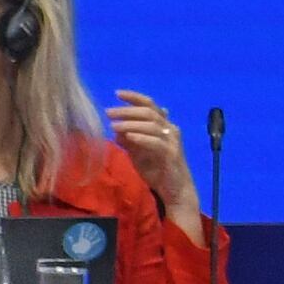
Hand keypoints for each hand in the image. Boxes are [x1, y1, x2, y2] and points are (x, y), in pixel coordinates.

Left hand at [108, 91, 202, 231]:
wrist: (175, 190)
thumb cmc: (157, 170)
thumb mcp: (138, 153)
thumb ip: (130, 141)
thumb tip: (116, 129)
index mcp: (163, 126)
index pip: (150, 105)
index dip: (134, 97)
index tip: (117, 94)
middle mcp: (170, 129)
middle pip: (149, 112)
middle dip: (127, 110)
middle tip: (108, 112)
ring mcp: (172, 141)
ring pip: (152, 125)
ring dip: (131, 123)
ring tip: (113, 125)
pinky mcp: (171, 154)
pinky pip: (155, 142)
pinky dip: (141, 138)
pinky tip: (128, 137)